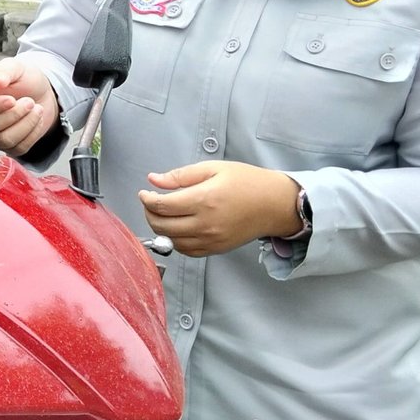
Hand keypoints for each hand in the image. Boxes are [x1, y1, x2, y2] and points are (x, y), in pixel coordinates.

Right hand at [0, 58, 58, 156]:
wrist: (40, 92)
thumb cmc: (23, 79)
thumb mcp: (14, 67)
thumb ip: (3, 71)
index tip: (11, 99)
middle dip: (14, 114)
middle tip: (29, 101)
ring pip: (5, 140)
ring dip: (26, 124)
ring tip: (36, 107)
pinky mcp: (8, 146)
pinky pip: (19, 147)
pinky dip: (33, 133)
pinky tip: (36, 119)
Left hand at [137, 162, 301, 256]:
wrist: (274, 204)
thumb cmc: (247, 182)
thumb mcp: (213, 168)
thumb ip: (180, 175)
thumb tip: (153, 179)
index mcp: (204, 200)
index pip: (162, 206)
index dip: (146, 200)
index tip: (144, 193)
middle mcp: (205, 223)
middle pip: (161, 226)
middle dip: (149, 213)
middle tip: (151, 203)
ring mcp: (211, 240)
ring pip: (171, 241)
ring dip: (160, 228)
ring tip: (164, 214)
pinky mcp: (216, 249)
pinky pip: (186, 251)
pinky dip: (175, 241)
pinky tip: (177, 227)